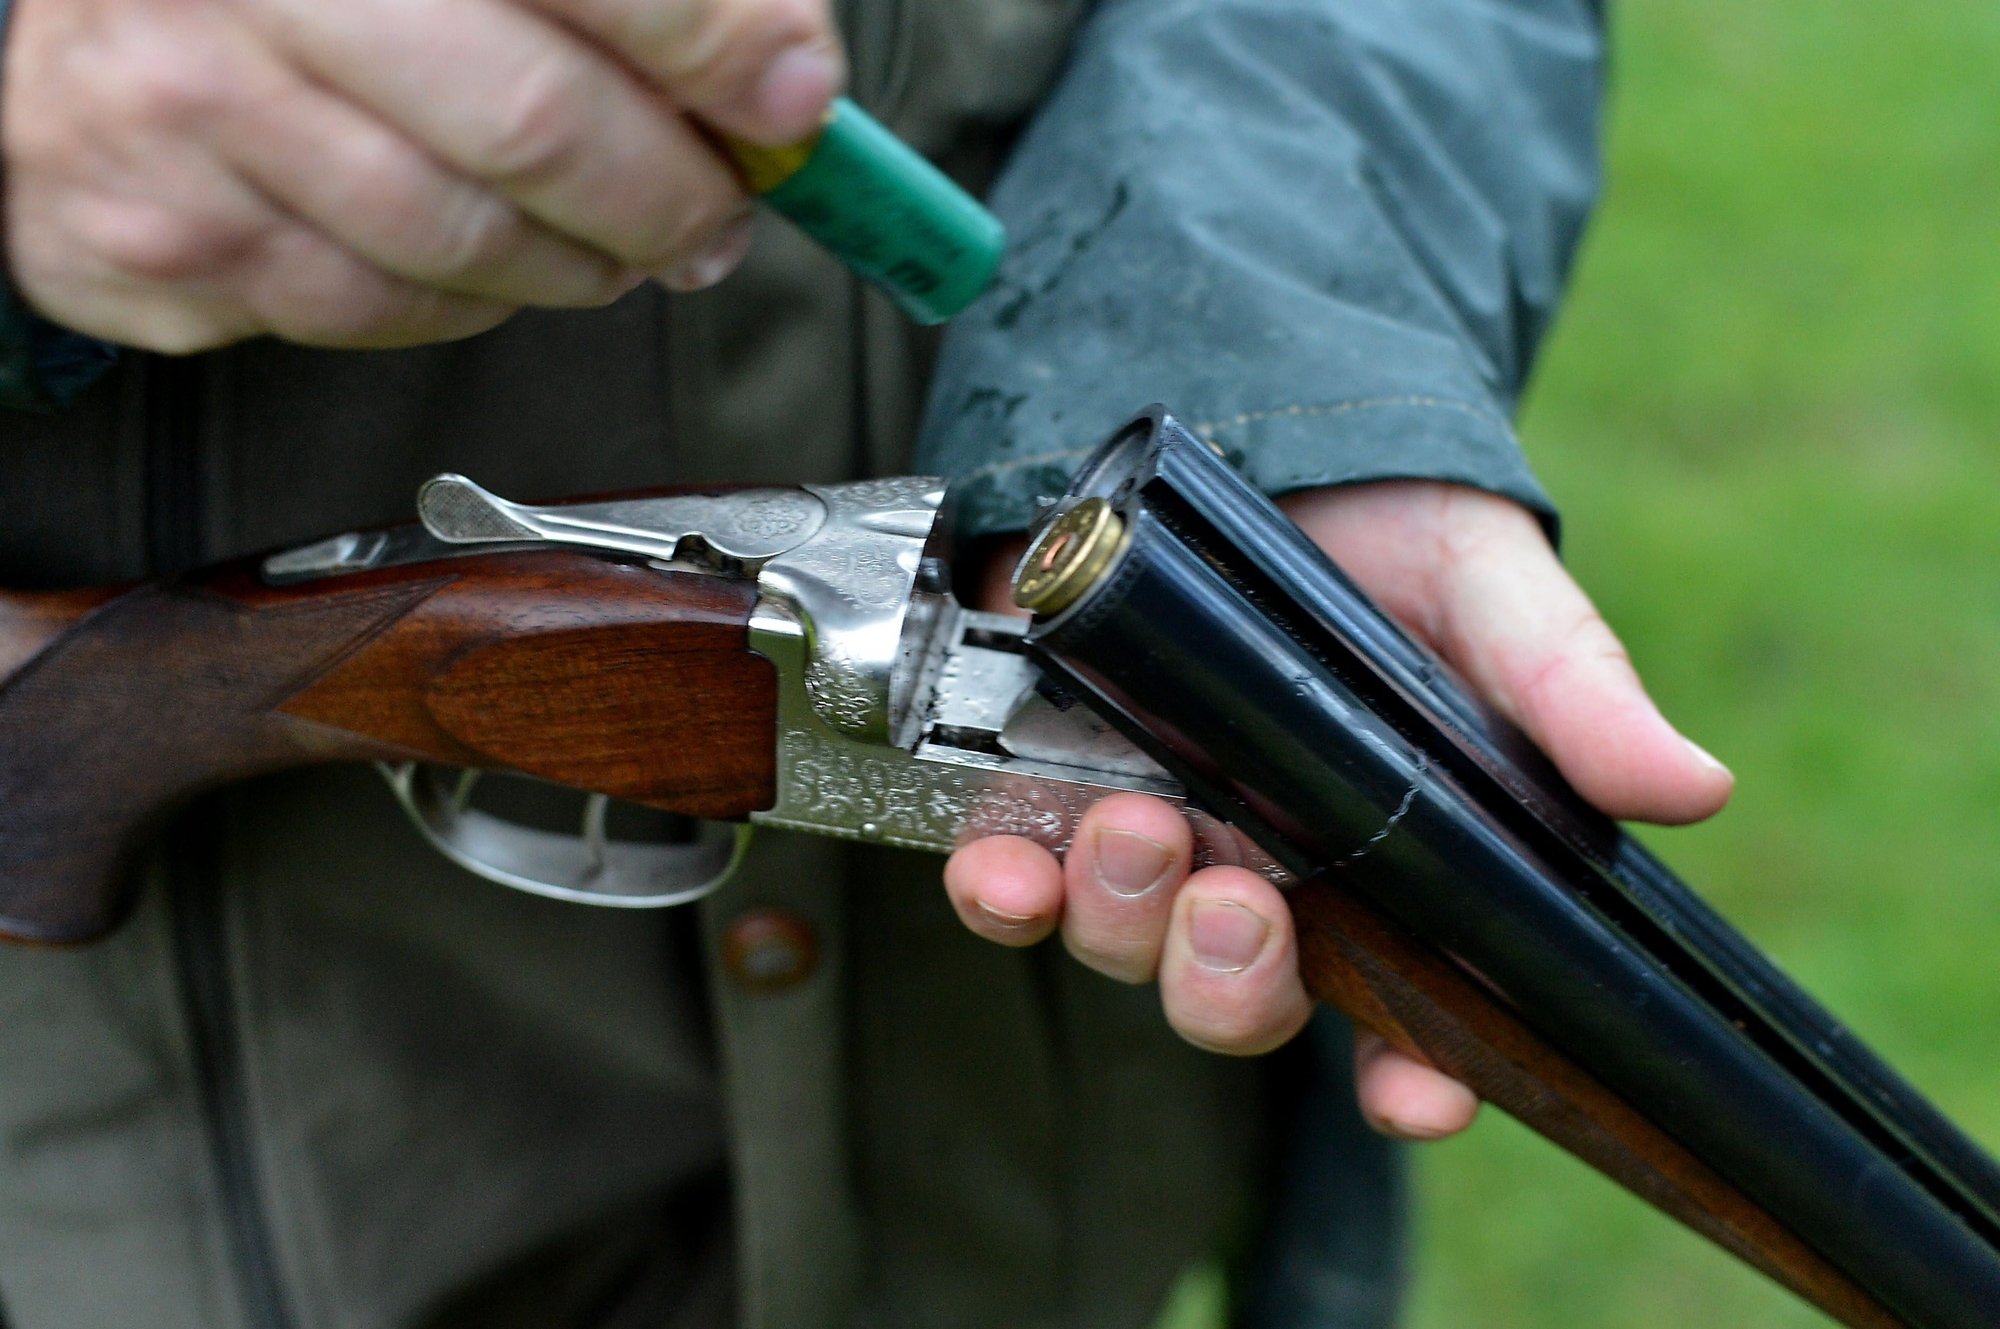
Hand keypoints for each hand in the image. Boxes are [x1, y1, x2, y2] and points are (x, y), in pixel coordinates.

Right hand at [1, 0, 840, 349]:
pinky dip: (465, 303)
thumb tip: (779, 63)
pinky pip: (375, 312)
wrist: (47, 18)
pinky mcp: (157, 236)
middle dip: (666, 197)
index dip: (717, 48)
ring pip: (464, 245)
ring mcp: (186, 113)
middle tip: (714, 215)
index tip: (791, 103)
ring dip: (577, 266)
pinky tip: (480, 256)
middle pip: (534, 126)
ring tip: (610, 243)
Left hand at [945, 481, 1734, 1139]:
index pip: (1409, 1016)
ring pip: (1125, 946)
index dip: (1417, 1076)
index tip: (1418, 1095)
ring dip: (1125, 916)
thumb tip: (1693, 789)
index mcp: (1384, 861)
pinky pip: (1008, 877)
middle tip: (1245, 898)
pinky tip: (1005, 868)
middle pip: (1243, 998)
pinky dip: (1002, 889)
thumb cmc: (1388, 524)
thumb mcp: (1488, 589)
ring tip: (1137, 821)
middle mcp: (1263, 868)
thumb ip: (1569, 691)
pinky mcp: (1041, 779)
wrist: (1248, 425)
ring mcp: (1150, 828)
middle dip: (1235, 981)